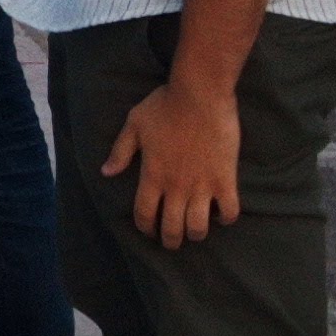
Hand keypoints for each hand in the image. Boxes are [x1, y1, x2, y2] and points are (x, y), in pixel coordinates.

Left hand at [102, 77, 243, 245]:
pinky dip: (226, 218)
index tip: (148, 231)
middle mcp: (176, 187)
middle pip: (172, 228)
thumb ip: (120, 152)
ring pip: (199, 227)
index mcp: (152, 175)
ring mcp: (202, 185)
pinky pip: (230, 211)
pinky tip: (221, 215)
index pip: (144, 214)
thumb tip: (105, 172)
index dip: (145, 228)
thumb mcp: (134, 125)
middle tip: (171, 241)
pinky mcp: (225, 179)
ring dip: (195, 234)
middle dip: (170, 240)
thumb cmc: (165, 106)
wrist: (200, 94)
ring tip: (194, 232)